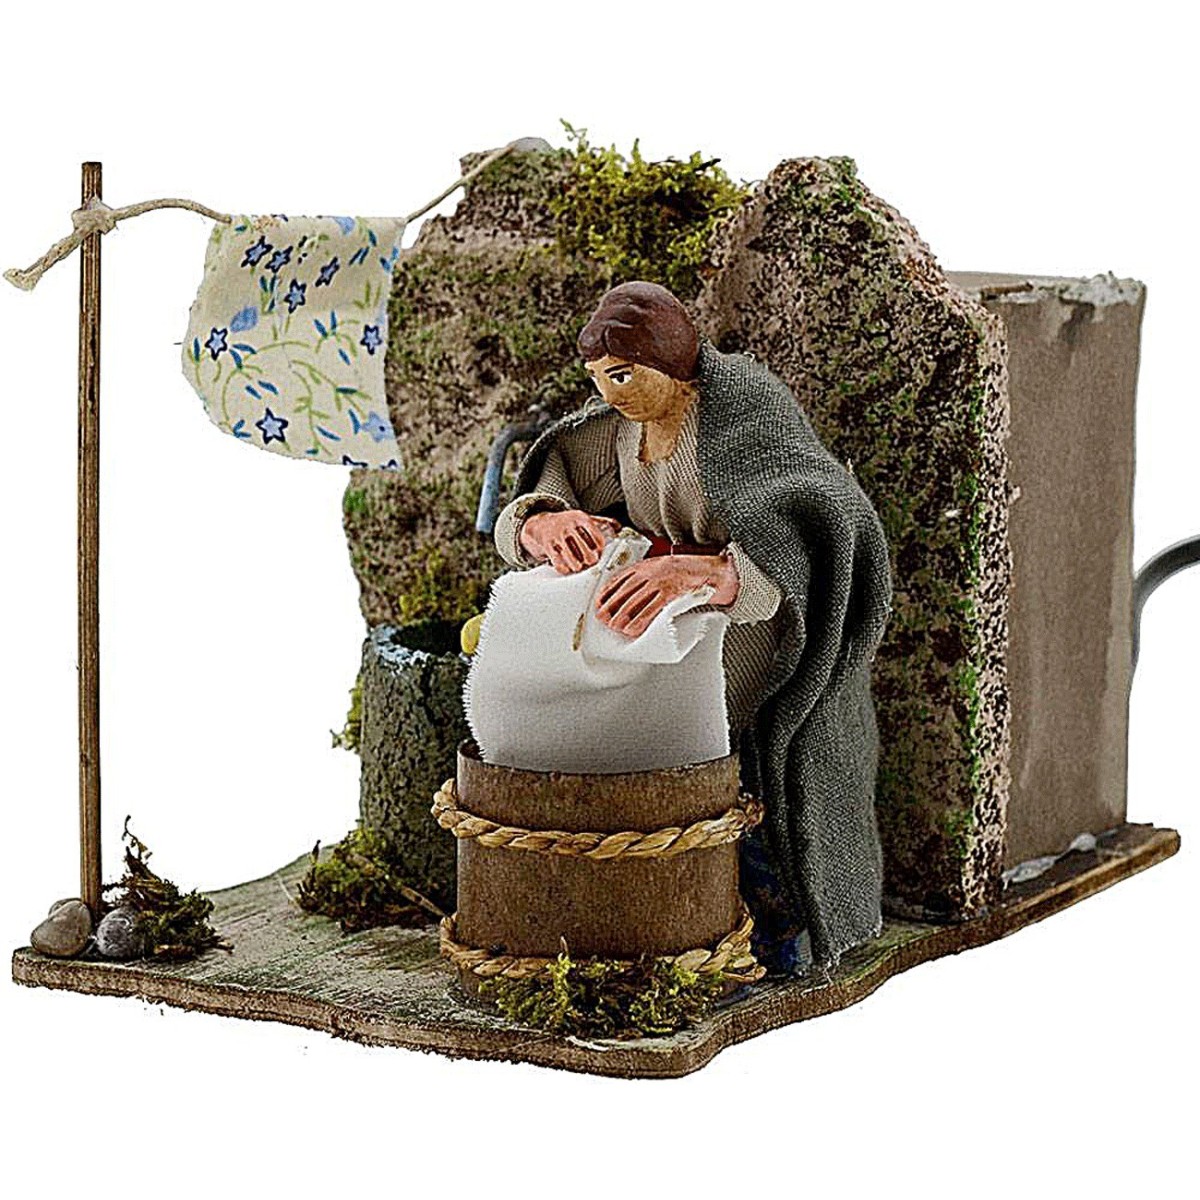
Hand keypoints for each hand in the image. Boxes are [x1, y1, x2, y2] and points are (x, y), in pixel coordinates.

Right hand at [520, 508, 621, 573]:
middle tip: (590, 561)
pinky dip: (565, 568)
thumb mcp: (583, 518)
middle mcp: (570, 526)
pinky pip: (559, 563)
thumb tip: (619, 527)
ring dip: (578, 566)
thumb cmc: (568, 523)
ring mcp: (558, 536)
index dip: (600, 549)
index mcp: (581, 518)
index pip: (597, 538)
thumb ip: (602, 521)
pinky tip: (567, 568)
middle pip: (587, 552)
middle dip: (590, 560)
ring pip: (573, 560)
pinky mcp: (548, 546)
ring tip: (579, 566)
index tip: (599, 552)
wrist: (541, 523)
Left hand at [596, 553, 738, 637]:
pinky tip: (632, 629)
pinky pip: (651, 609)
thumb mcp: (661, 566)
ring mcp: (660, 583)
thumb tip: (629, 594)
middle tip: (602, 619)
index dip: (606, 593)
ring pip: (634, 602)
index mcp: (646, 565)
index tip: (598, 603)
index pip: (619, 579)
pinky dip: (640, 621)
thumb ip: (646, 576)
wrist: (711, 571)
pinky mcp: (671, 594)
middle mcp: (650, 573)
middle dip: (610, 607)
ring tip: (614, 627)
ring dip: (621, 617)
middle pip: (623, 592)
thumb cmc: (686, 572)